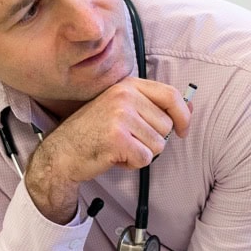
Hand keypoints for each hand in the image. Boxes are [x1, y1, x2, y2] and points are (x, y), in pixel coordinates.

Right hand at [26, 77, 191, 222]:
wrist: (60, 153)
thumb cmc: (92, 132)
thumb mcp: (121, 109)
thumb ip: (152, 106)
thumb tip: (190, 107)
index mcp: (127, 86)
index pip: (171, 95)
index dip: (183, 115)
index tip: (182, 130)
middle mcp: (124, 96)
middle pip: (166, 126)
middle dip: (152, 139)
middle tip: (127, 139)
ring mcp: (120, 116)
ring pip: (158, 144)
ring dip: (141, 152)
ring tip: (119, 147)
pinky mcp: (118, 139)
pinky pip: (145, 159)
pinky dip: (133, 164)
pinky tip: (114, 157)